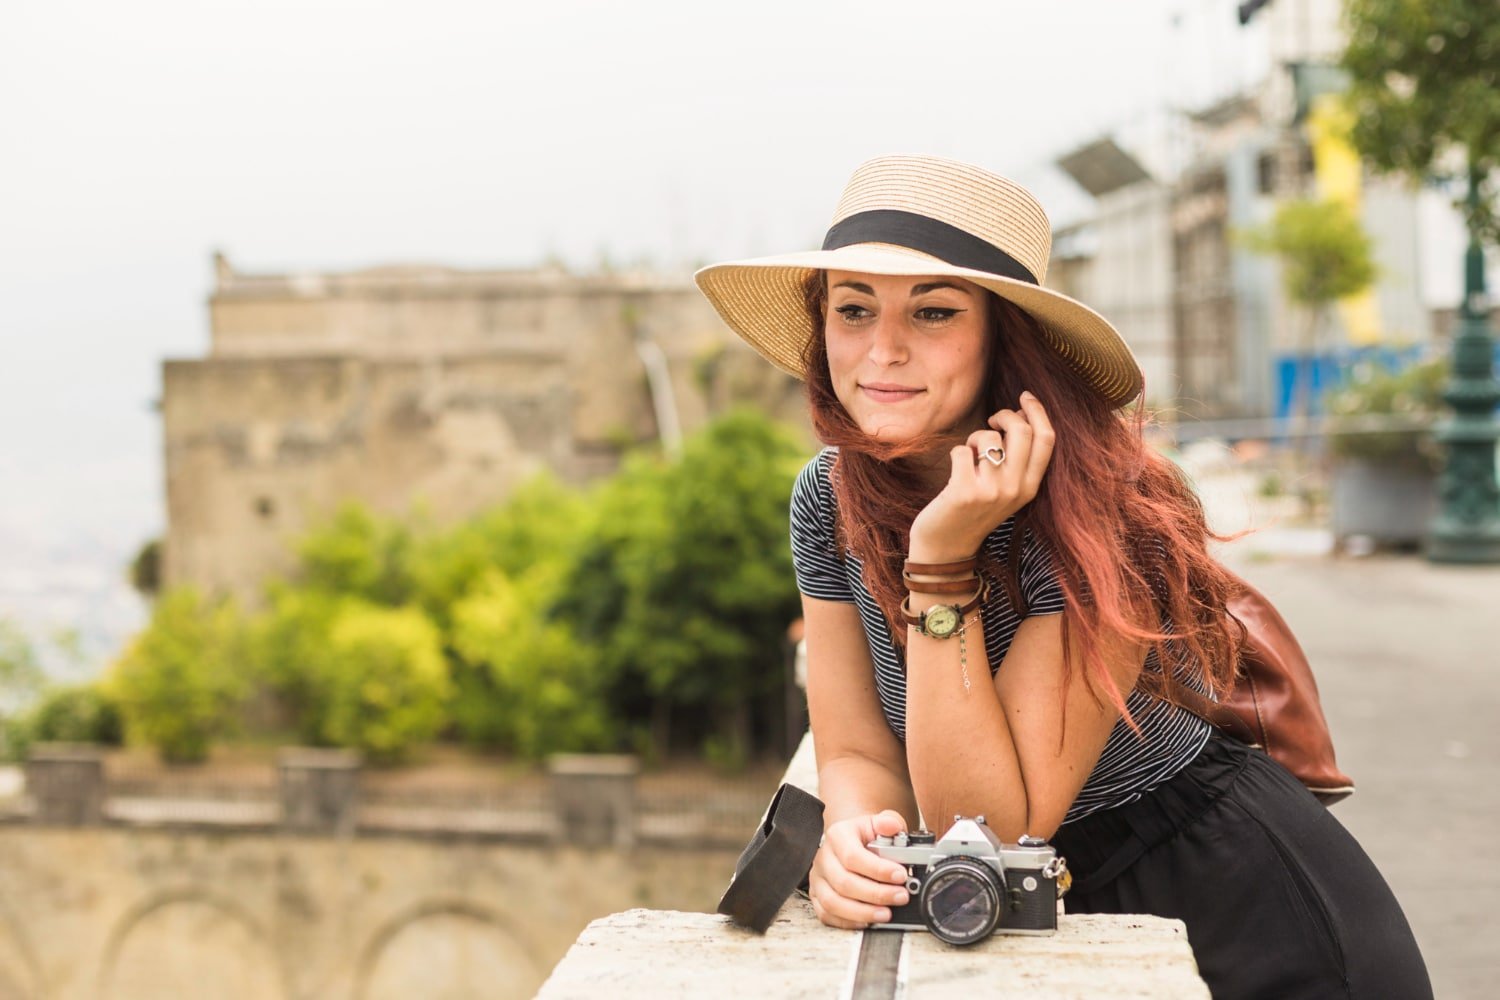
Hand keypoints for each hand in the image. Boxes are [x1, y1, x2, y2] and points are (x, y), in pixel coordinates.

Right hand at [807, 810, 911, 928]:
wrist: (851, 841)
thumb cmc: (865, 836)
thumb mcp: (878, 823)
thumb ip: (888, 822)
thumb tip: (893, 826)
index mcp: (837, 836)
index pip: (853, 856)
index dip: (878, 870)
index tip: (900, 876)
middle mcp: (823, 857)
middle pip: (844, 882)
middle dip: (876, 894)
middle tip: (900, 897)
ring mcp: (818, 878)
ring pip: (833, 902)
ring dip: (862, 912)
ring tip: (886, 914)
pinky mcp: (816, 896)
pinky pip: (827, 914)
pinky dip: (848, 922)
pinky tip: (867, 920)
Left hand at [908, 391, 1055, 562]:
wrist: (946, 547)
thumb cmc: (974, 510)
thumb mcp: (1007, 490)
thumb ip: (1018, 460)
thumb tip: (1021, 415)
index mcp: (1031, 487)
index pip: (1047, 439)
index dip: (1038, 412)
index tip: (1025, 396)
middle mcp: (1016, 489)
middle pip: (1022, 430)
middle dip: (1005, 415)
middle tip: (991, 421)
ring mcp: (991, 491)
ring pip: (989, 438)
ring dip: (976, 437)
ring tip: (970, 454)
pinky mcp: (964, 492)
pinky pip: (961, 450)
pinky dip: (956, 451)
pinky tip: (956, 469)